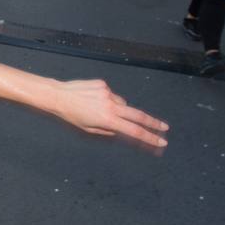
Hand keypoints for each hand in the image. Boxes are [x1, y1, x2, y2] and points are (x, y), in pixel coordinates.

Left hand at [49, 79, 168, 154]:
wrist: (59, 96)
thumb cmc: (72, 115)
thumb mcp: (89, 129)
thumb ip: (108, 130)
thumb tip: (121, 130)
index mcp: (108, 120)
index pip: (134, 131)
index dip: (149, 137)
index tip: (161, 140)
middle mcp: (111, 106)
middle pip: (138, 115)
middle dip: (153, 123)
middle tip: (164, 127)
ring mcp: (108, 93)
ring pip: (121, 103)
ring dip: (117, 108)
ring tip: (98, 109)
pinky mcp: (103, 84)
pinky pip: (111, 94)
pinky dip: (107, 99)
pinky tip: (94, 99)